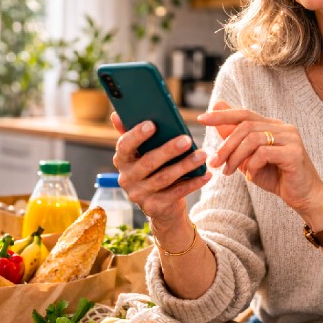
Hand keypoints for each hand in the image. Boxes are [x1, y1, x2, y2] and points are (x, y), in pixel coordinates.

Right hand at [109, 112, 210, 226]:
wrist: (160, 205)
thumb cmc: (153, 169)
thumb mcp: (141, 153)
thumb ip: (131, 133)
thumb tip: (116, 115)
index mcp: (121, 160)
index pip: (124, 146)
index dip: (137, 135)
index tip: (153, 124)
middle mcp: (126, 178)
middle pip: (148, 162)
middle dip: (168, 150)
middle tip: (187, 139)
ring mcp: (139, 194)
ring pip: (164, 178)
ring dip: (185, 166)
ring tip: (202, 155)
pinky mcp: (154, 207)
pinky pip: (176, 193)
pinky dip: (193, 183)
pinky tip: (206, 174)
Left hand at [198, 101, 322, 222]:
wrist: (303, 197)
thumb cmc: (276, 177)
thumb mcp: (248, 158)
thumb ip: (234, 138)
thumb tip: (216, 112)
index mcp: (272, 125)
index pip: (244, 113)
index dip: (222, 115)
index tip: (201, 118)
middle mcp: (282, 127)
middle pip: (245, 126)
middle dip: (225, 145)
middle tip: (213, 162)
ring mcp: (290, 138)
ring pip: (252, 138)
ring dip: (235, 157)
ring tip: (228, 172)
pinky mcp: (294, 153)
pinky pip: (264, 153)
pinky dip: (252, 165)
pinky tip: (252, 176)